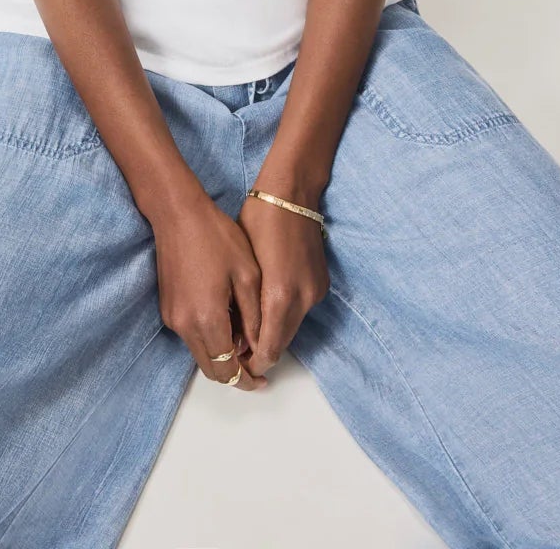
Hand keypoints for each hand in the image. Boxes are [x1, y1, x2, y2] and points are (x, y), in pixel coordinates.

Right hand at [148, 192, 269, 389]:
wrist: (177, 213)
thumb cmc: (216, 237)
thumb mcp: (246, 274)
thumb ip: (253, 316)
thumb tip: (257, 348)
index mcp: (208, 319)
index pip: (227, 369)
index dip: (246, 381)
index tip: (262, 382)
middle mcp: (185, 325)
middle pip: (210, 368)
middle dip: (233, 375)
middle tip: (256, 369)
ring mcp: (172, 317)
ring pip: (199, 353)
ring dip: (221, 356)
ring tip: (245, 338)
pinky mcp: (167, 307)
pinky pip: (190, 336)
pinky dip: (208, 339)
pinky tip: (226, 320)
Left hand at [234, 189, 328, 376]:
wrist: (292, 192)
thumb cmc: (259, 220)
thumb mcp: (243, 263)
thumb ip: (244, 302)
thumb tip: (237, 331)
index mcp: (279, 295)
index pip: (268, 348)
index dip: (253, 363)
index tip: (238, 366)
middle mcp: (303, 298)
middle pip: (282, 343)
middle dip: (263, 352)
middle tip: (241, 353)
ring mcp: (315, 291)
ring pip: (292, 327)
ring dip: (274, 332)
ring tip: (250, 329)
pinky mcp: (322, 283)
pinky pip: (301, 309)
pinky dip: (286, 314)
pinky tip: (269, 305)